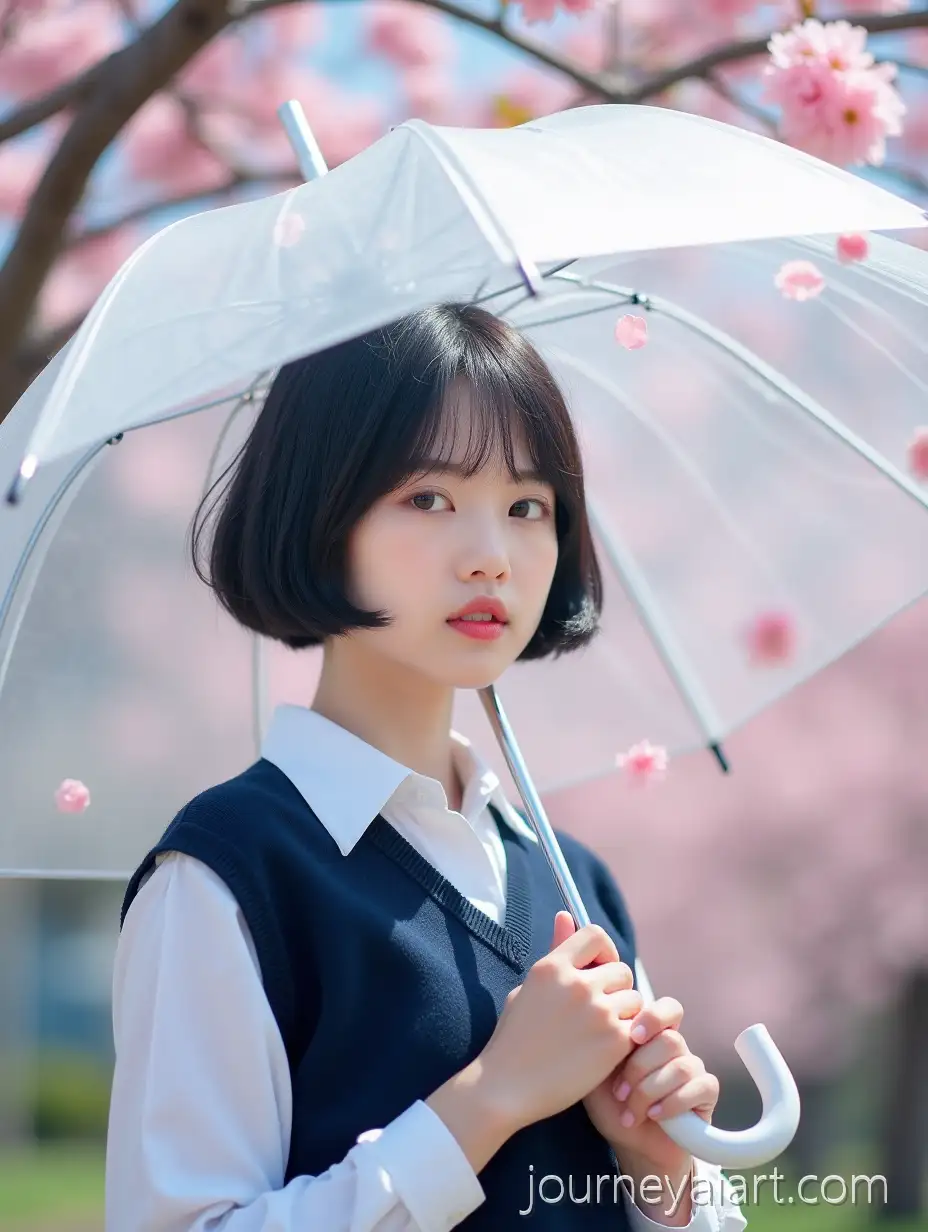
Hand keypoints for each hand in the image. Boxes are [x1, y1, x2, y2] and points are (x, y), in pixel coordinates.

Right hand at [476, 910, 643, 1132]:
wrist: (505, 1087)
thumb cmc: (512, 1039)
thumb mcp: (527, 988)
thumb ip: (553, 953)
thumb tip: (566, 915)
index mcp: (552, 966)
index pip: (595, 935)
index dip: (602, 952)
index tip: (597, 971)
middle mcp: (577, 983)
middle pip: (621, 970)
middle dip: (615, 989)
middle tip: (599, 1013)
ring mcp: (597, 1011)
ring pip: (634, 999)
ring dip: (623, 1016)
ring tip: (599, 1036)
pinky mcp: (614, 1041)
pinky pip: (636, 1028)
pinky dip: (626, 1040)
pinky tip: (605, 1054)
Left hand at [583, 996, 718, 1179]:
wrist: (630, 1144)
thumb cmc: (611, 1105)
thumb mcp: (599, 1073)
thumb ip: (603, 1045)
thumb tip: (604, 1020)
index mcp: (651, 1035)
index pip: (668, 1008)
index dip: (654, 1018)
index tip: (633, 1036)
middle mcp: (675, 1047)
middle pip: (669, 1040)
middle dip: (639, 1069)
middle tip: (620, 1093)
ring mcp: (693, 1068)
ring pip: (681, 1066)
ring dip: (650, 1092)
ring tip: (631, 1112)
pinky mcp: (706, 1093)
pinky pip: (700, 1087)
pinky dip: (672, 1104)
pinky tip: (654, 1115)